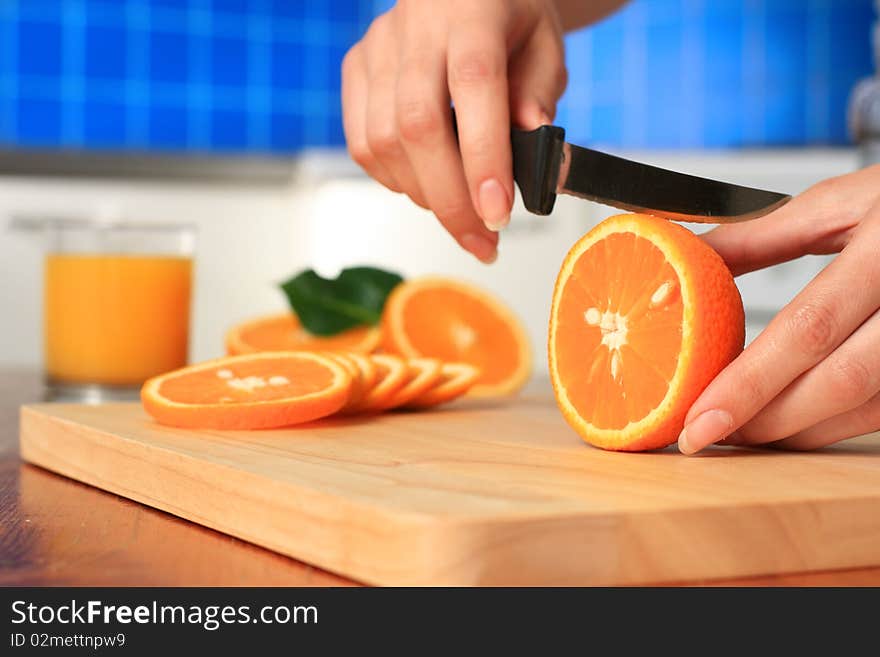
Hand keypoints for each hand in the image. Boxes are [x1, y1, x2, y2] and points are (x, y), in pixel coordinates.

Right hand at [341, 0, 567, 262]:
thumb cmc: (508, 17)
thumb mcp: (545, 44)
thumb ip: (540, 93)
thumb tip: (531, 150)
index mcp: (472, 11)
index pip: (474, 86)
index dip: (482, 157)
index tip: (497, 214)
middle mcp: (415, 26)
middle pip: (417, 126)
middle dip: (450, 200)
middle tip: (483, 241)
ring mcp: (377, 48)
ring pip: (383, 142)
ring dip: (424, 196)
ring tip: (461, 217)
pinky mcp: (355, 69)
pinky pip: (362, 144)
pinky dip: (394, 180)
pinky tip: (427, 187)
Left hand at [679, 164, 879, 453]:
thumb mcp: (834, 204)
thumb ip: (752, 240)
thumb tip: (673, 279)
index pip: (808, 329)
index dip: (747, 384)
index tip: (694, 418)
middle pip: (839, 382)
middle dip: (764, 421)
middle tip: (707, 434)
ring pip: (868, 408)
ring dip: (797, 430)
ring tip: (741, 431)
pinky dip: (834, 423)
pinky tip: (794, 421)